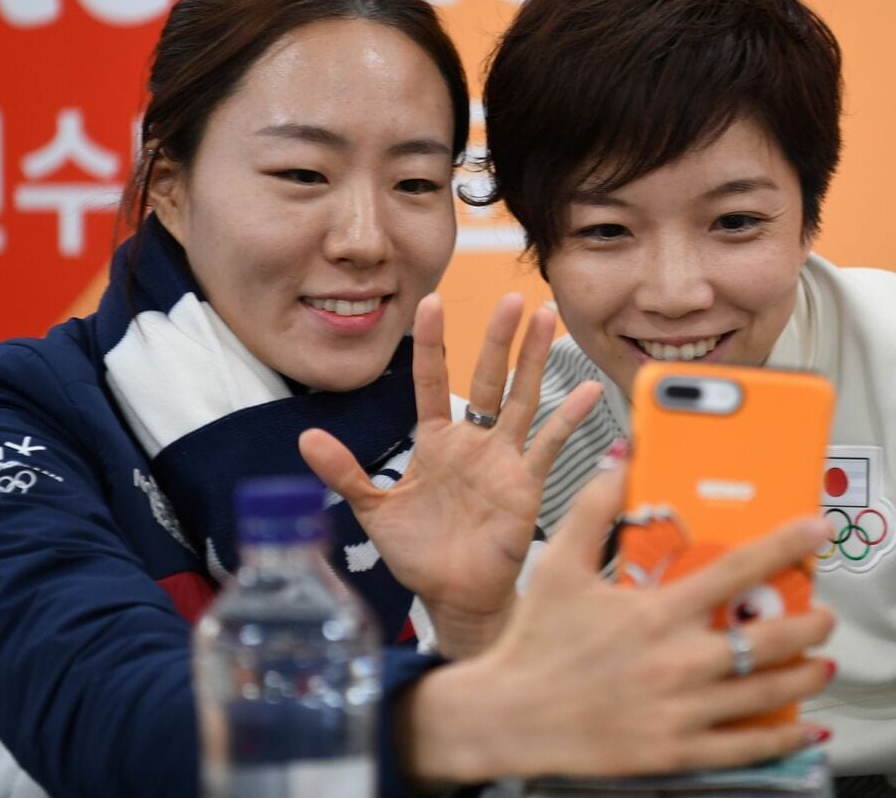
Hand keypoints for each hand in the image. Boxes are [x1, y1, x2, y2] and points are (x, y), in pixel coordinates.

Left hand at [300, 292, 601, 657]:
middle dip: (500, 338)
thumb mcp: (375, 510)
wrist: (455, 596)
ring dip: (535, 359)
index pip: (433, 380)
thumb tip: (306, 438)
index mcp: (435, 441)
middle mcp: (474, 441)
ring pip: (523, 397)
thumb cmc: (420, 554)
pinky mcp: (526, 483)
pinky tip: (588, 390)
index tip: (431, 301)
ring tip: (548, 319)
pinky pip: (549, 444)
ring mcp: (504, 458)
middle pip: (489, 377)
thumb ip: (346, 472)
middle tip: (515, 299)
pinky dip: (569, 418)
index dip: (433, 342)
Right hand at [396, 465, 836, 783]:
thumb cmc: (536, 641)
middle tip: (827, 614)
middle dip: (812, 623)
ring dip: (806, 674)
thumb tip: (623, 459)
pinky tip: (802, 725)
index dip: (787, 544)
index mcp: (654, 611)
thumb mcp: (560, 563)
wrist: (507, 716)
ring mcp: (678, 710)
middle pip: (768, 638)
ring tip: (822, 662)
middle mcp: (675, 661)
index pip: (738, 568)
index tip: (818, 529)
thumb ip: (596, 507)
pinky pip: (744, 746)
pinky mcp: (675, 751)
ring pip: (766, 692)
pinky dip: (782, 736)